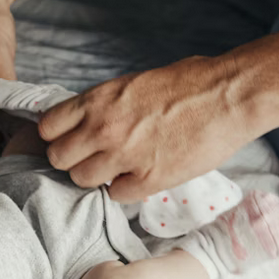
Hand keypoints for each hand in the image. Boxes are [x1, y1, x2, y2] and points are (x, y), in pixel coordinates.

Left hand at [38, 55, 271, 202]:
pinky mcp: (149, 179)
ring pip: (82, 180)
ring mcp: (125, 156)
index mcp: (99, 100)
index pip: (48, 127)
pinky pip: (115, 195)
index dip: (57, 135)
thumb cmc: (190, 82)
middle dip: (73, 158)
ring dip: (96, 176)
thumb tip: (89, 119)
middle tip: (92, 156)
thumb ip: (106, 105)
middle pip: (58, 158)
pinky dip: (124, 189)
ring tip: (116, 167)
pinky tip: (138, 177)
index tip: (70, 137)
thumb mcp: (135, 83)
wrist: (230, 96)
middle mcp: (104, 129)